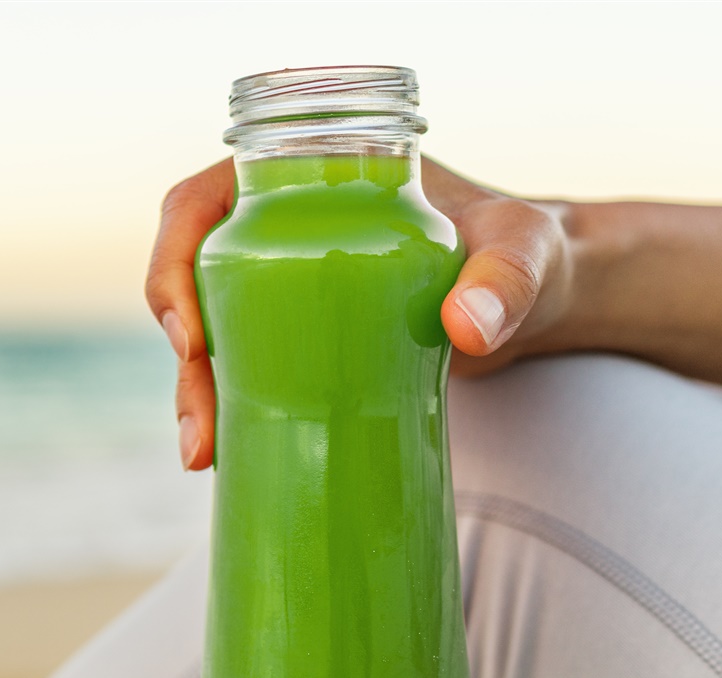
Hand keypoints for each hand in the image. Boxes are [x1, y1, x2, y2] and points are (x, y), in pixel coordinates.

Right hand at [146, 157, 580, 470]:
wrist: (548, 297)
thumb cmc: (533, 251)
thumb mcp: (524, 253)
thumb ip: (506, 279)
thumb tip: (468, 330)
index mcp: (309, 178)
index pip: (200, 201)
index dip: (173, 259)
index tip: (190, 334)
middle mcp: (284, 229)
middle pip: (192, 278)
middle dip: (182, 355)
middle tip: (200, 423)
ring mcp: (288, 286)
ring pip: (207, 331)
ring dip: (193, 392)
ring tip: (203, 455)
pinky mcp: (301, 338)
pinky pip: (240, 365)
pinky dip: (224, 408)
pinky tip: (222, 455)